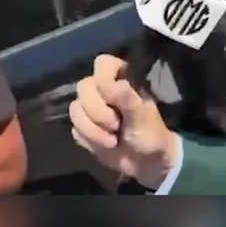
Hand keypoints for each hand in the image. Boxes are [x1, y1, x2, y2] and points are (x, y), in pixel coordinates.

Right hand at [68, 54, 179, 188]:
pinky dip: (90, 141)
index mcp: (120, 78)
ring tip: (113, 140)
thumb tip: (111, 84)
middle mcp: (101, 88)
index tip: (115, 99)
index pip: (103, 63)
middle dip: (99, 113)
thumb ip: (128, 99)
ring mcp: (90, 107)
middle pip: (83, 88)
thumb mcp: (143, 116)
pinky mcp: (83, 127)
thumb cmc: (150, 133)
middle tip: (117, 125)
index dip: (104, 81)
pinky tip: (105, 145)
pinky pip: (74, 130)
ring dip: (94, 131)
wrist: (147, 163)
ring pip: (75, 110)